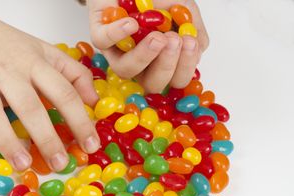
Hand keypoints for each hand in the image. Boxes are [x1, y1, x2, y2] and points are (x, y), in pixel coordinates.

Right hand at [0, 0, 99, 172]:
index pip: (63, 92)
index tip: (90, 145)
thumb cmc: (8, 47)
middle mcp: (6, 71)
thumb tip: (94, 102)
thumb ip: (73, 73)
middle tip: (60, 163)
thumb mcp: (45, 50)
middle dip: (46, 138)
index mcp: (33, 62)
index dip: (80, 120)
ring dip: (7, 142)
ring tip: (23, 165)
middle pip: (28, 105)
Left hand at [88, 0, 208, 92]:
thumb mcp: (184, 9)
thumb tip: (198, 47)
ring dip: (144, 56)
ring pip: (126, 70)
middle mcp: (140, 62)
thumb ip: (194, 28)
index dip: (184, 69)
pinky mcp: (99, 37)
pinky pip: (104, 43)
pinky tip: (131, 23)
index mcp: (161, 60)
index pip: (175, 80)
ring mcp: (118, 52)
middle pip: (151, 84)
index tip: (190, 43)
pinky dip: (118, 33)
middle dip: (166, 66)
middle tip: (173, 41)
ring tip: (157, 36)